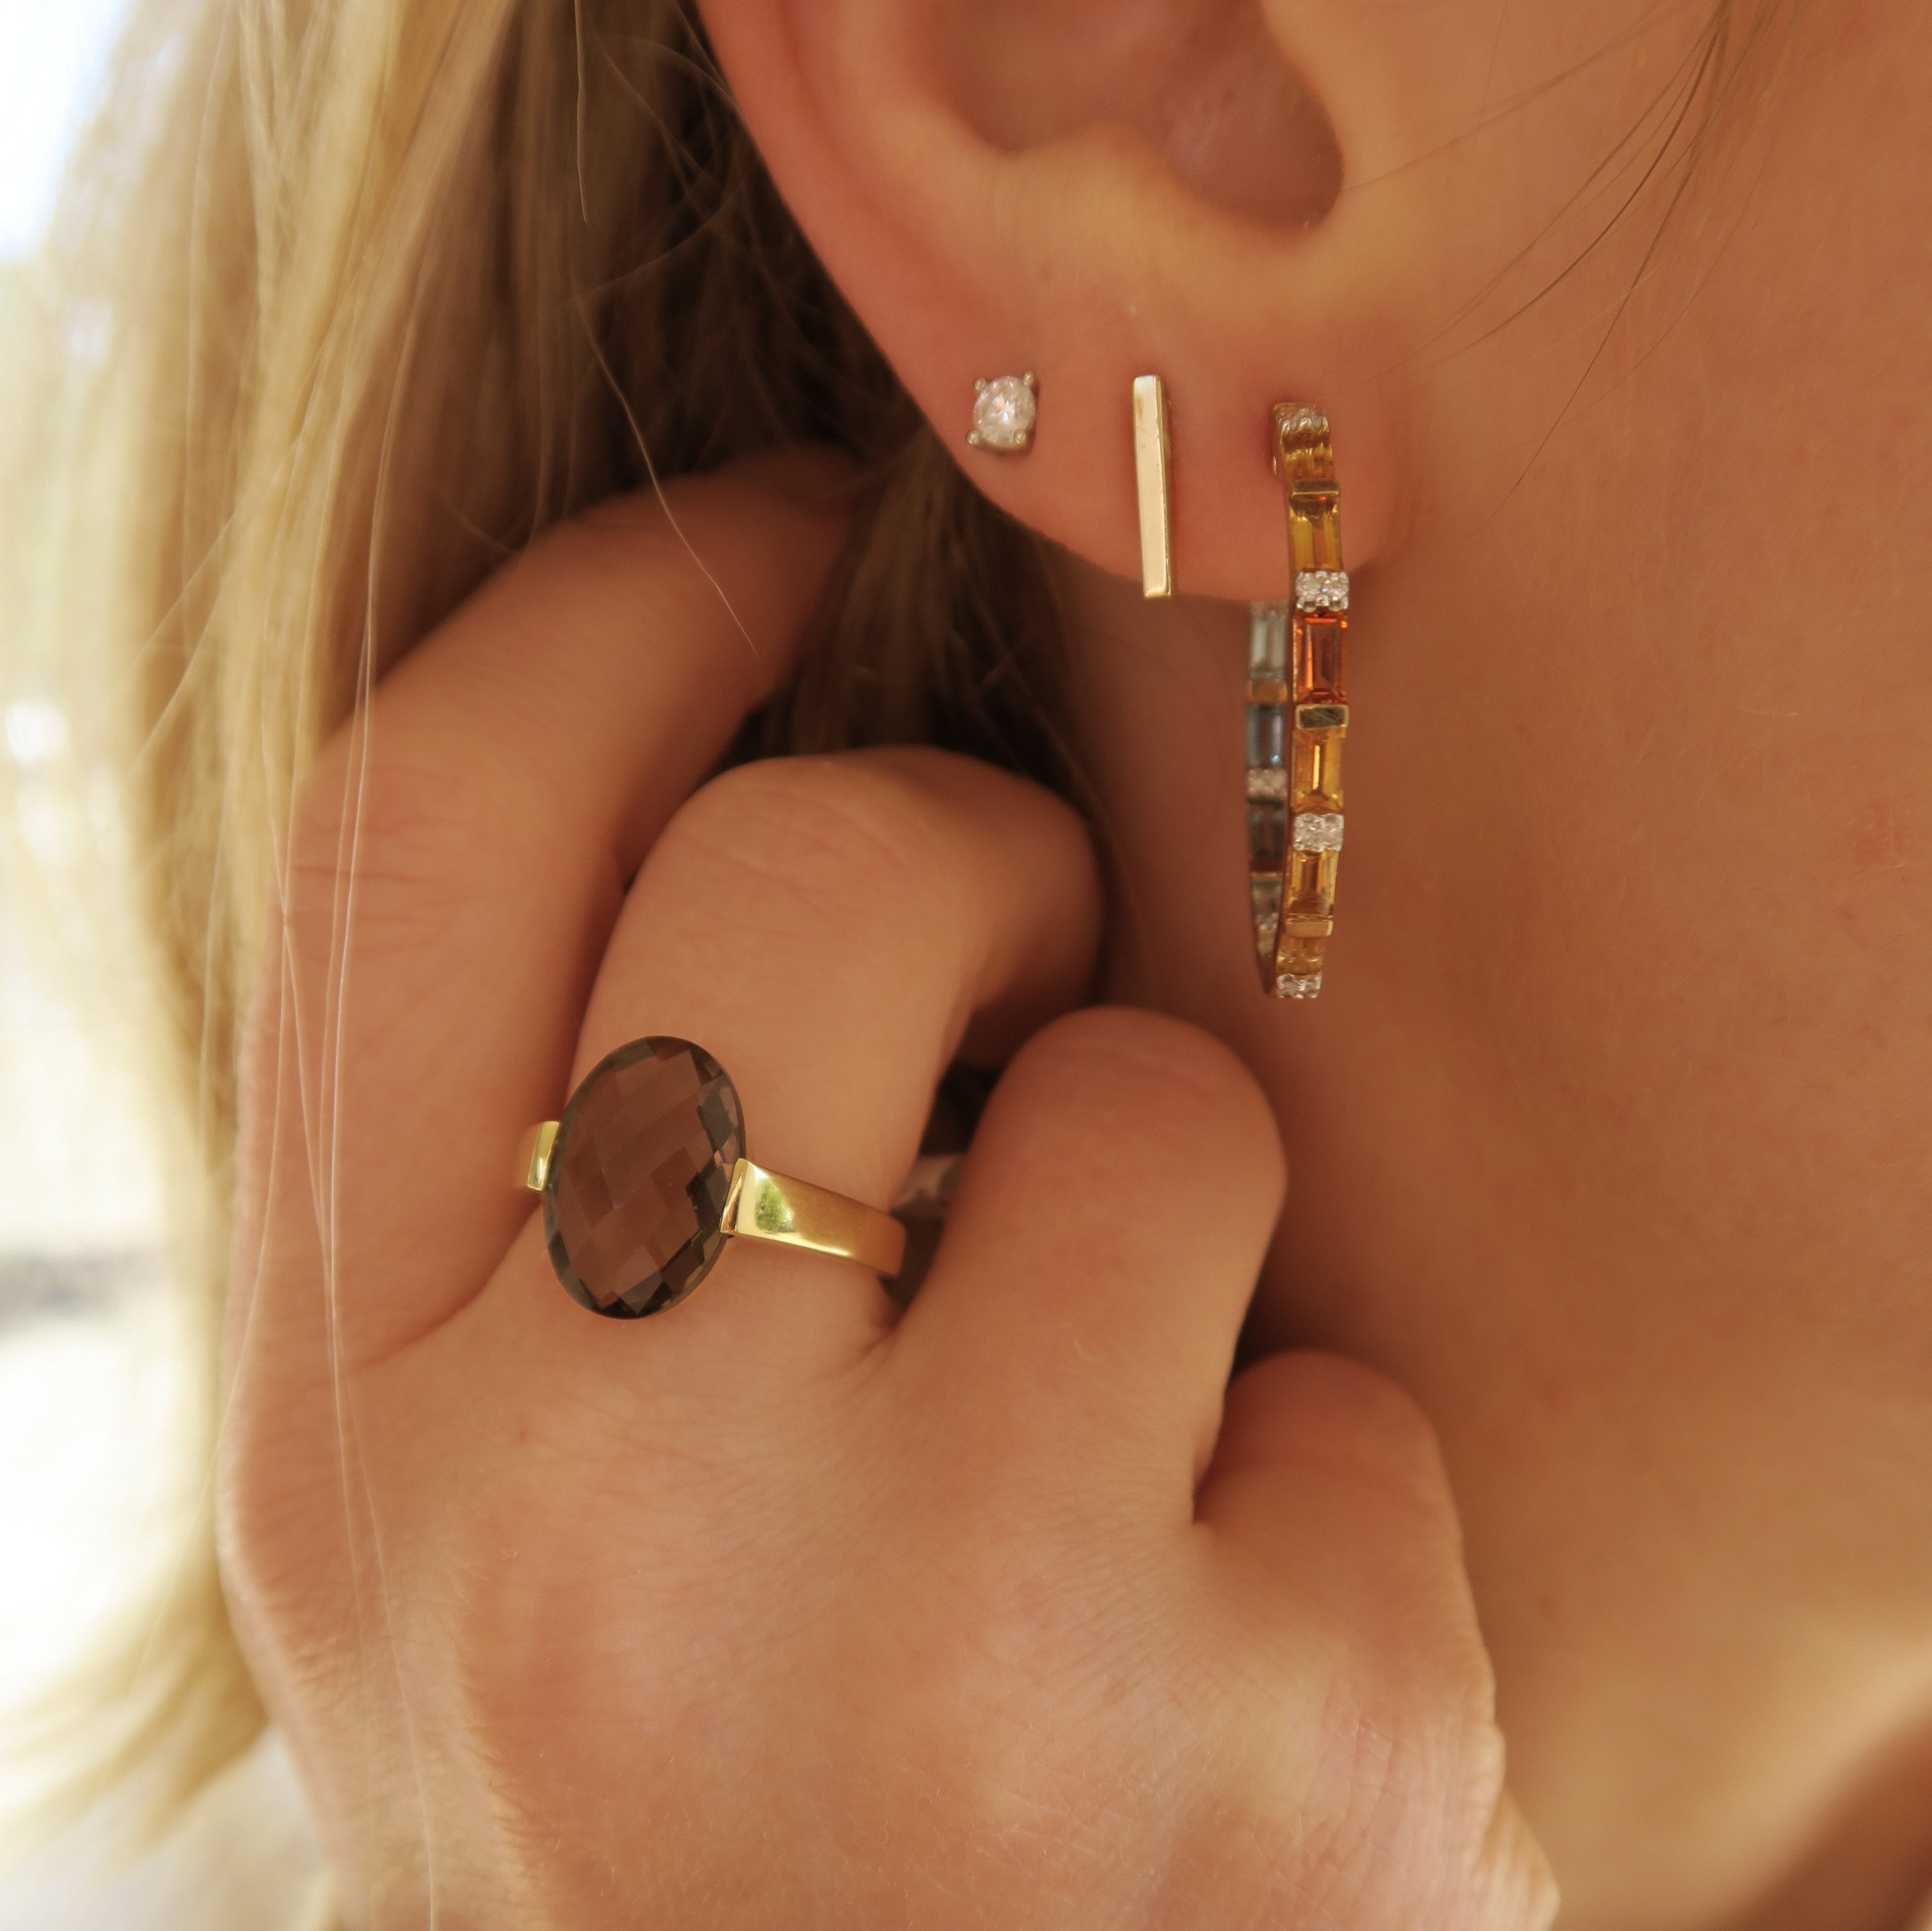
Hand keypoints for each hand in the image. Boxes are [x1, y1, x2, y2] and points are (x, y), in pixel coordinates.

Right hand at [219, 453, 1555, 1928]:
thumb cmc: (723, 1835)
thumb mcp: (520, 1549)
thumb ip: (551, 1223)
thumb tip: (718, 844)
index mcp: (352, 1471)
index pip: (426, 832)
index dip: (616, 609)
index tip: (771, 534)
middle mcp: (587, 1559)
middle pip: (811, 875)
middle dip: (960, 855)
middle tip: (1004, 973)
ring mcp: (939, 1675)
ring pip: (1133, 1107)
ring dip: (1154, 1211)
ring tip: (1110, 1459)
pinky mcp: (1274, 1778)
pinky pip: (1347, 1407)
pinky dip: (1320, 1493)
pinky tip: (1238, 1693)